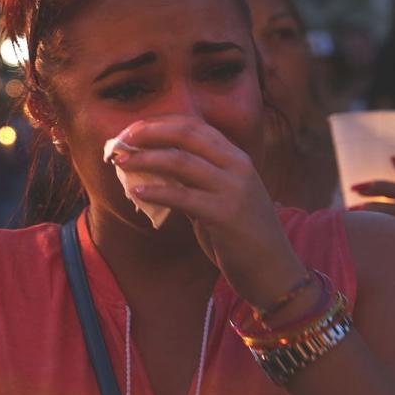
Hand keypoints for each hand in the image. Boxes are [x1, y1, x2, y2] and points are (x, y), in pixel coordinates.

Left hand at [114, 115, 306, 305]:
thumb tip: (149, 168)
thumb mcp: (217, 198)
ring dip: (145, 159)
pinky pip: (183, 197)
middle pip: (187, 134)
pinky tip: (136, 192)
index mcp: (236, 157)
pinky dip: (157, 192)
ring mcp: (234, 188)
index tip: (132, 129)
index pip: (194, 125)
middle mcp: (237, 166)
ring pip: (181, 161)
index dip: (160, 123)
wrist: (273, 271)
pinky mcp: (226, 214)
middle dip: (149, 133)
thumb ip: (191, 182)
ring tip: (120, 162)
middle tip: (120, 140)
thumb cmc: (239, 235)